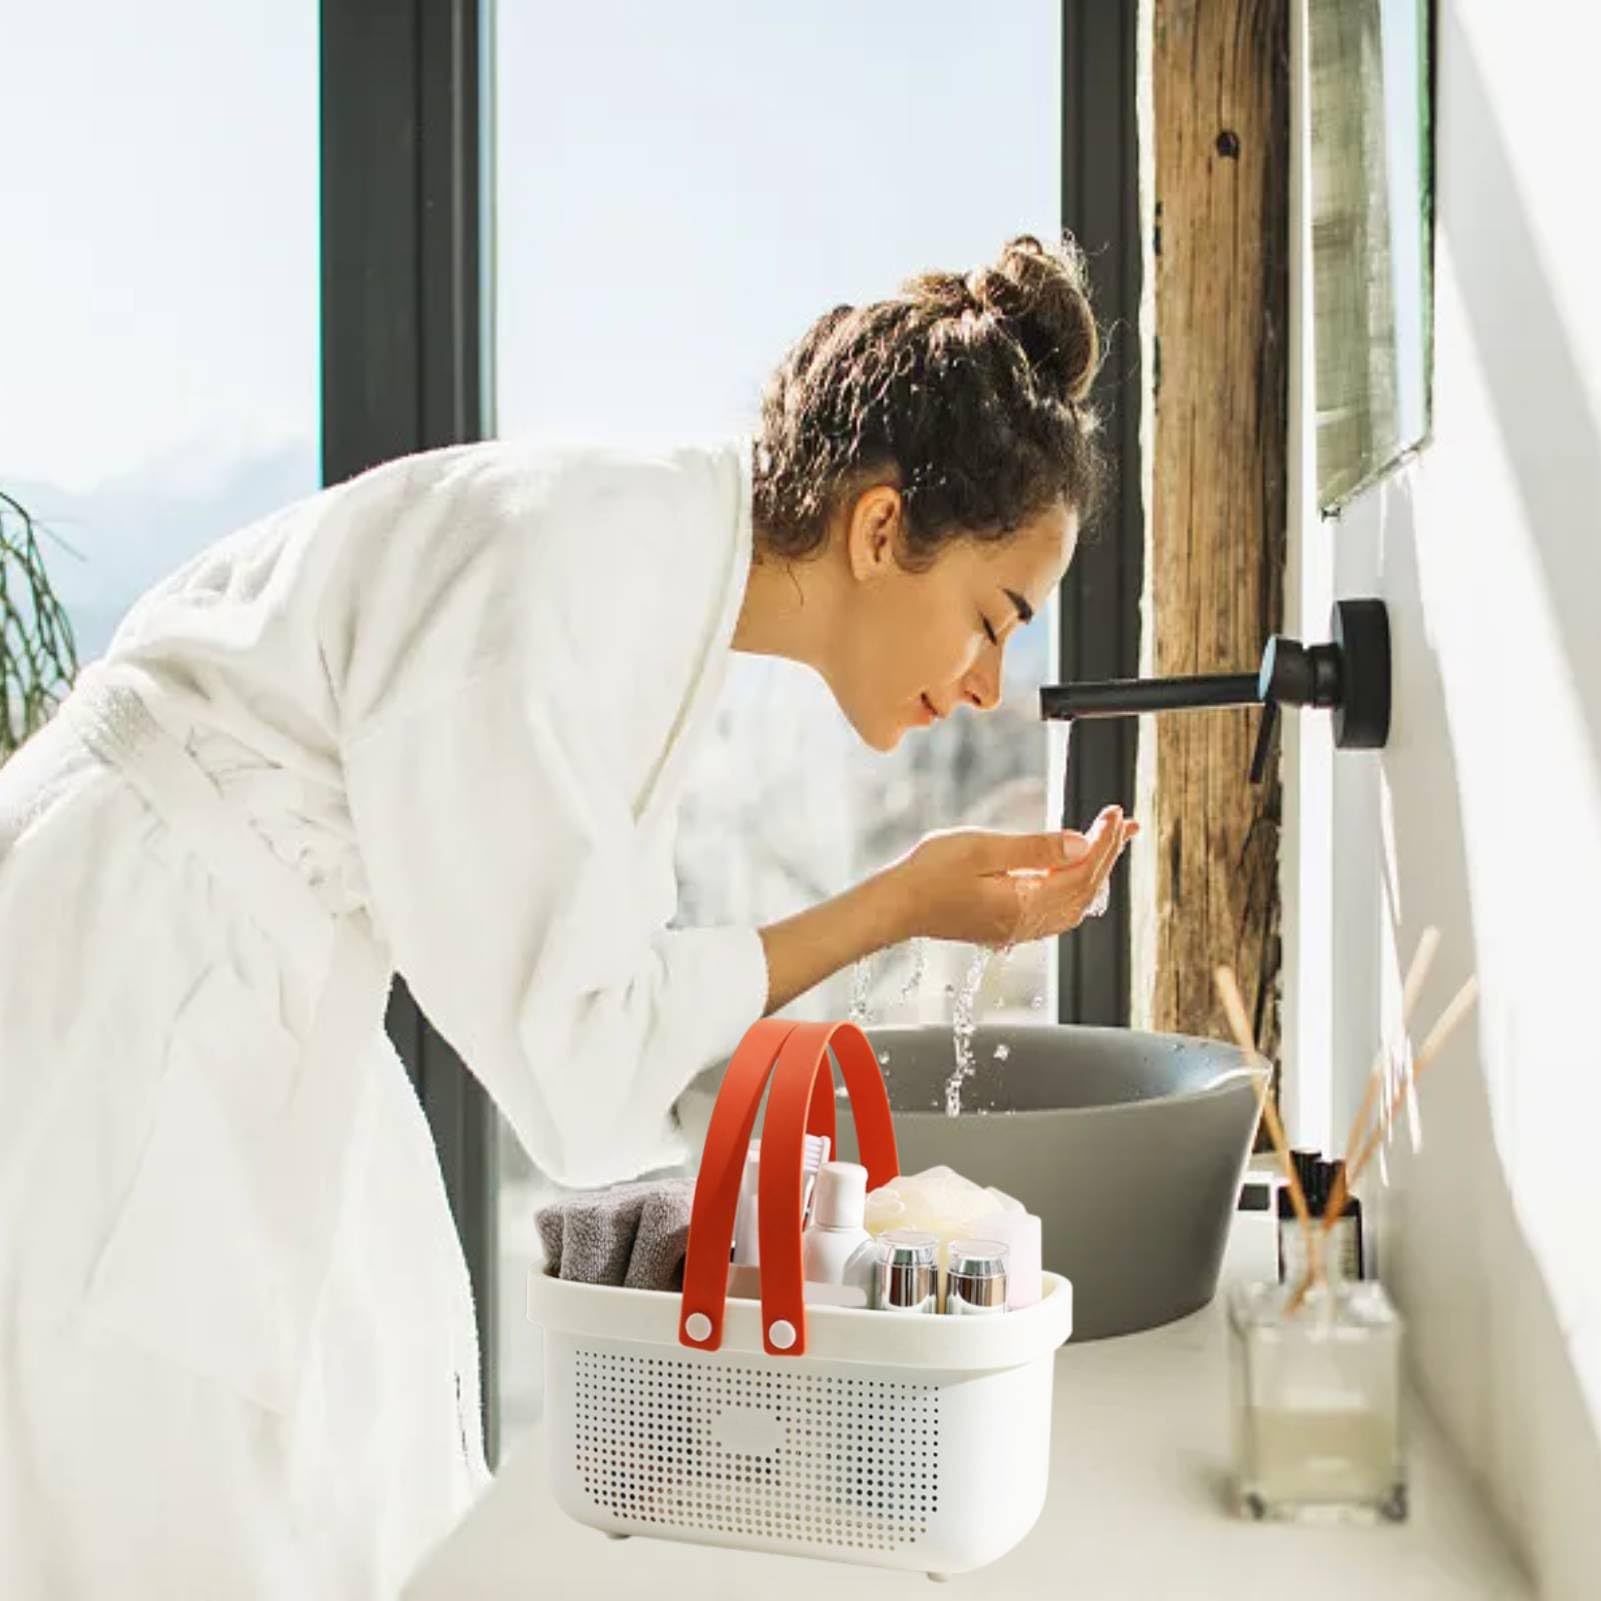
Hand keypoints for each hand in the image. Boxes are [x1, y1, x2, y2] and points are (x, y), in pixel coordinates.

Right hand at [890, 806, 1138, 947]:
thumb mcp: (982, 849)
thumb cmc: (929, 874)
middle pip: (1086, 890)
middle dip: (1108, 854)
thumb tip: (1080, 844)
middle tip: (1123, 823)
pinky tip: (1073, 874)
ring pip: (1075, 904)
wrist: (896, 906)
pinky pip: (1056, 912)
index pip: (1083, 872)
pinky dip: (1075, 889)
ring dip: (1095, 872)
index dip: (1105, 841)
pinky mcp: (1006, 925)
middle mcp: (1027, 922)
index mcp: (1026, 903)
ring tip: (1109, 844)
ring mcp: (1017, 927)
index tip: (1115, 814)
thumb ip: (1035, 848)